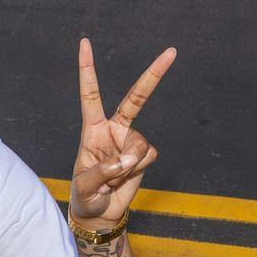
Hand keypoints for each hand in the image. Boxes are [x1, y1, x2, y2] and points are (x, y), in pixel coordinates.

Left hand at [70, 38, 174, 229]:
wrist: (100, 214)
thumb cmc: (85, 196)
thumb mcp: (85, 186)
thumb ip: (103, 171)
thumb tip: (128, 158)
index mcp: (93, 128)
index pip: (90, 94)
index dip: (87, 70)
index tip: (84, 43)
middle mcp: (114, 129)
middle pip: (136, 97)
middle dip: (154, 75)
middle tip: (171, 52)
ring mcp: (131, 141)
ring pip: (139, 145)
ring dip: (127, 165)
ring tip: (113, 178)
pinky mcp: (144, 154)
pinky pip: (147, 157)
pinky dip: (136, 169)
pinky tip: (125, 177)